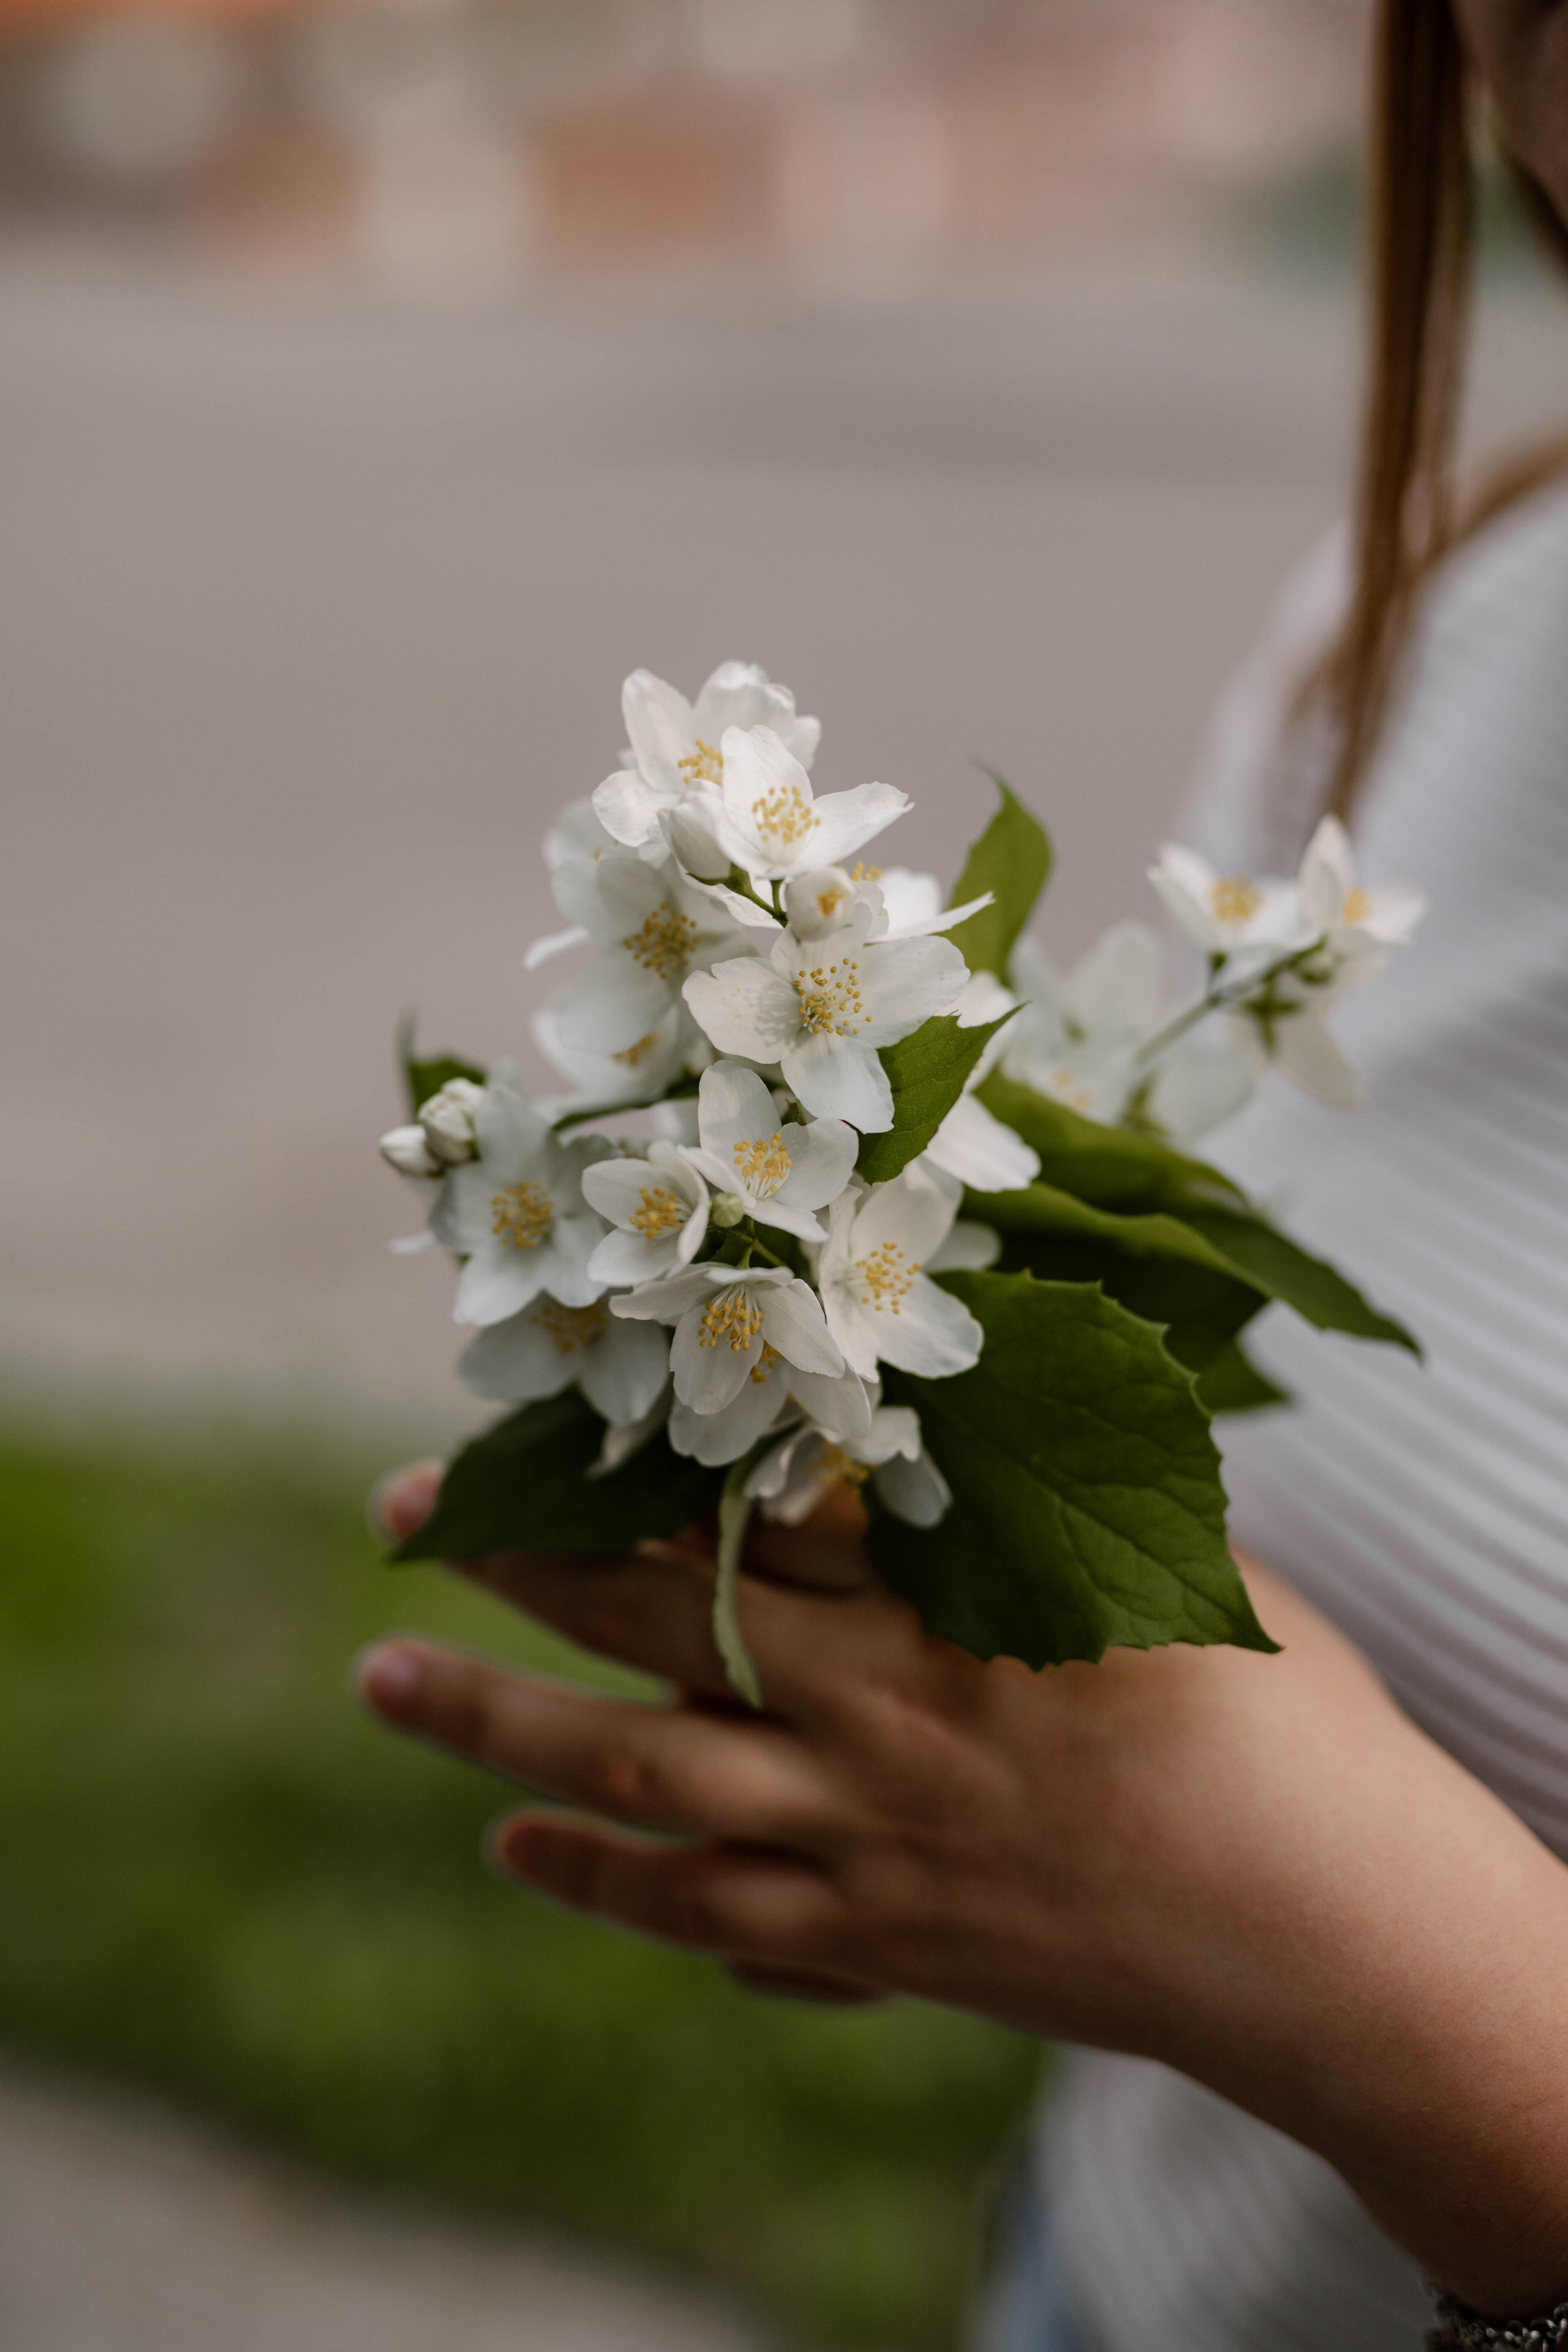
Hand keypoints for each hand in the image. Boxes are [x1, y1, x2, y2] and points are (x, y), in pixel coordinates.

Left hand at [362, 1466, 1567, 2319]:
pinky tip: (517, 1846)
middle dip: (518, 1562)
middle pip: (654, 1626)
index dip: (628, 1455)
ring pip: (639, 1775)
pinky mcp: (877, 1948)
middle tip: (402, 1507)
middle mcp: (878, 1720)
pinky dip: (598, 1880)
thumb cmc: (1275, 1726)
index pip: (748, 1512)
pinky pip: (702, 1916)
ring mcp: (864, 1845)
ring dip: (495, 1726)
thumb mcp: (1157, 1570)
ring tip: (381, 1679)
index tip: (538, 1405)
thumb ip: (1019, 1515)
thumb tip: (901, 1442)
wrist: (1329, 1938)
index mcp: (950, 1605)